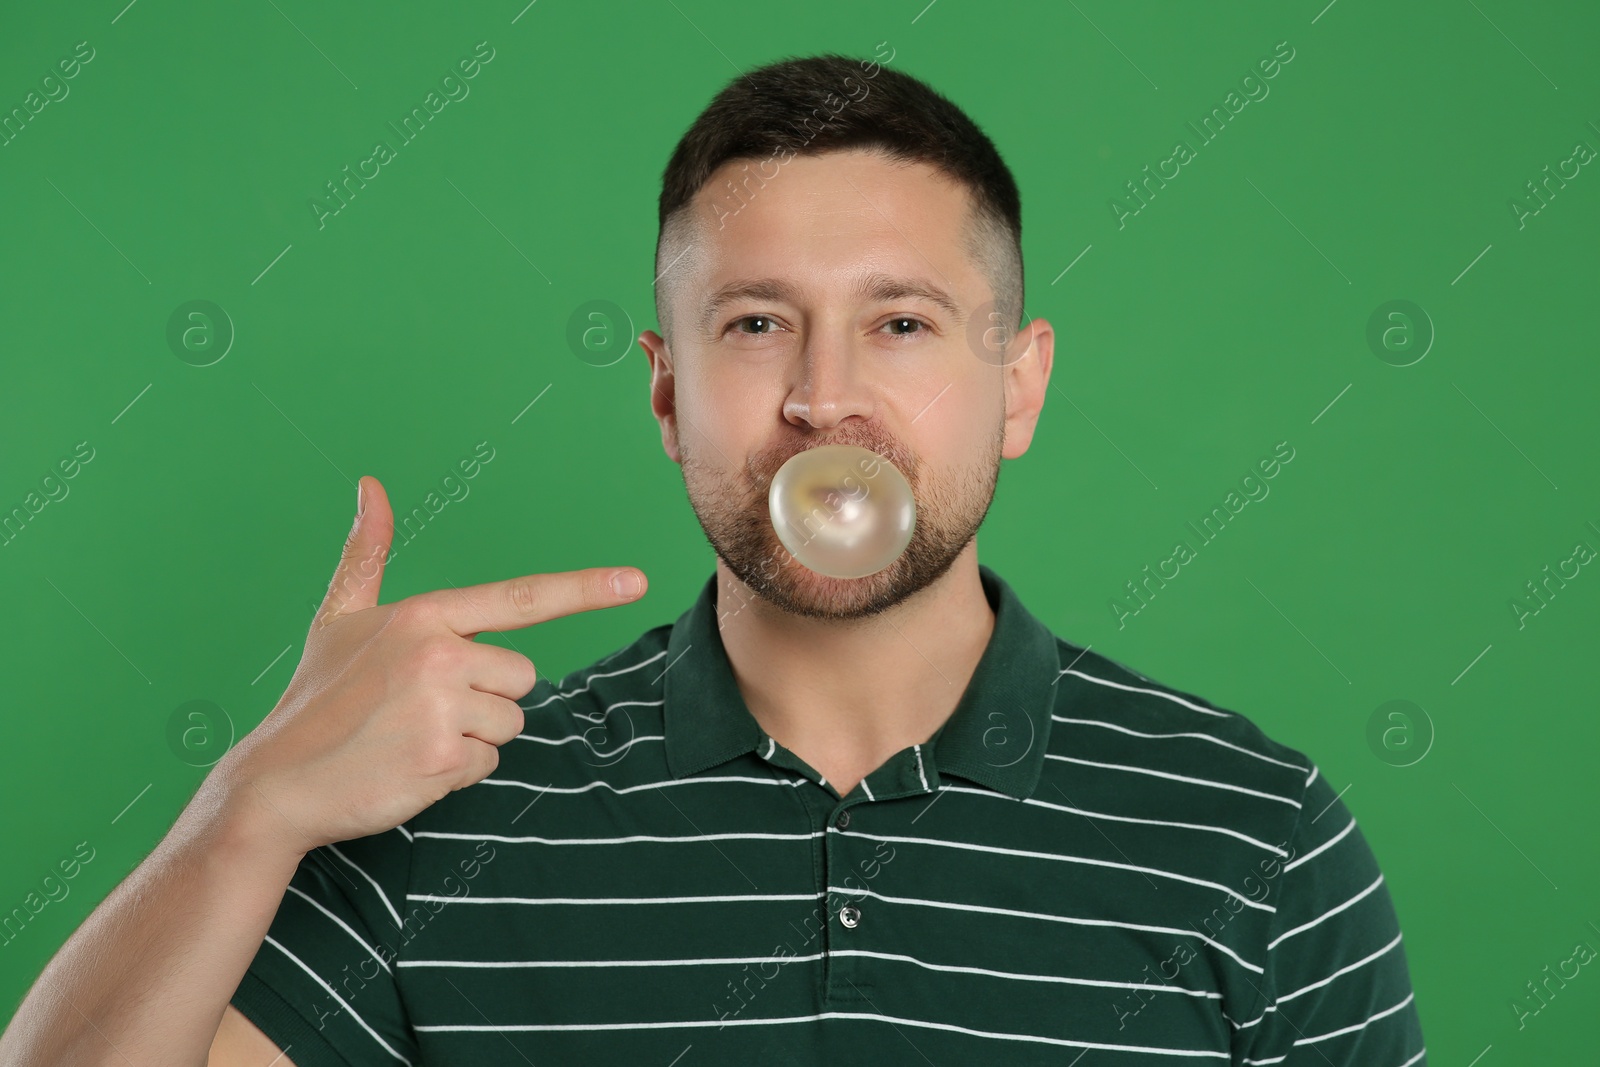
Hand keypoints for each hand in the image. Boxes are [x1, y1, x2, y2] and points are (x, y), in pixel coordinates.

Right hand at [213, 475, 646, 856]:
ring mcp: (443, 707)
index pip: (519, 597)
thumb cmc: (314, 699)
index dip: (584, 589)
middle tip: (419, 708)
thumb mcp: (337, 617)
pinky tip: (409, 765)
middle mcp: (439, 654)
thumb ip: (366, 553)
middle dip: (485, 697)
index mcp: (424, 615)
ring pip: (509, 723)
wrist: (277, 782)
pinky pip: (487, 764)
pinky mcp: (444, 757)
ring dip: (471, 738)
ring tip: (410, 736)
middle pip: (521, 676)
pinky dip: (456, 773)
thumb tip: (370, 486)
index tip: (635, 582)